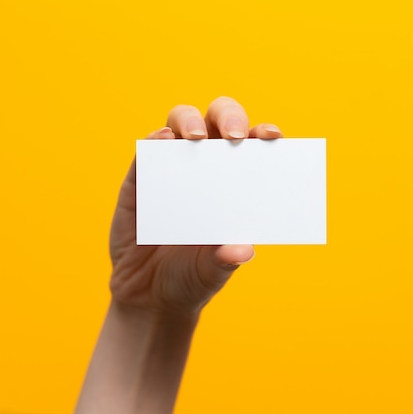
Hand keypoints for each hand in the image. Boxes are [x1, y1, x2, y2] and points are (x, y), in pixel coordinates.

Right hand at [109, 96, 282, 315]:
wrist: (148, 297)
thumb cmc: (191, 277)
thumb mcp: (212, 273)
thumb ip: (225, 260)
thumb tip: (243, 250)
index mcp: (234, 183)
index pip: (253, 146)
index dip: (263, 133)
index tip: (272, 137)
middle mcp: (206, 167)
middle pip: (218, 120)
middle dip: (229, 116)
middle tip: (235, 136)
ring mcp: (171, 168)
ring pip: (181, 123)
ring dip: (189, 120)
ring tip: (195, 137)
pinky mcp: (140, 178)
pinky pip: (147, 149)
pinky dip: (155, 139)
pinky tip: (163, 141)